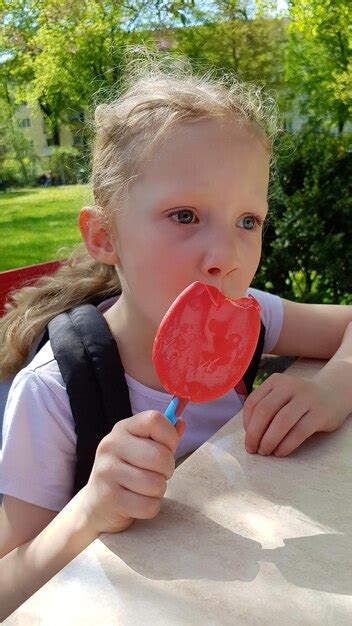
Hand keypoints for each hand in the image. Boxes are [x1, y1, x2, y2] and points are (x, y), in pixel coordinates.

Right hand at [81, 411, 184, 534]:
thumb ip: (163, 436)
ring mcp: (107, 471)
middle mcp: (111, 444)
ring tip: (146, 488)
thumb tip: (181, 422)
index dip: (169, 436)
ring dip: (158, 490)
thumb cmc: (128, 471)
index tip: (167, 448)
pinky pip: (148, 505)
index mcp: (122, 428)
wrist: (97, 504)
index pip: (154, 420)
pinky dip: (150, 507)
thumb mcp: (143, 448)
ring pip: (155, 483)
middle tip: (158, 474)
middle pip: (160, 456)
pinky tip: (138, 502)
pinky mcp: (109, 498)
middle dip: (167, 469)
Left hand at [243, 373, 346, 456]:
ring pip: (281, 422)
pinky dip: (286, 445)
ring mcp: (306, 399)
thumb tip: (249, 434)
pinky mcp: (319, 414)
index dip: (246, 422)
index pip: (253, 402)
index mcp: (276, 381)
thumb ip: (265, 407)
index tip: (248, 437)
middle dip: (254, 433)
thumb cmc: (299, 401)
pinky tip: (280, 452)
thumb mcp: (281, 395)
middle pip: (264, 411)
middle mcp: (290, 386)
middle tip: (252, 449)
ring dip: (269, 441)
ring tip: (265, 452)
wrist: (332, 395)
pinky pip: (299, 432)